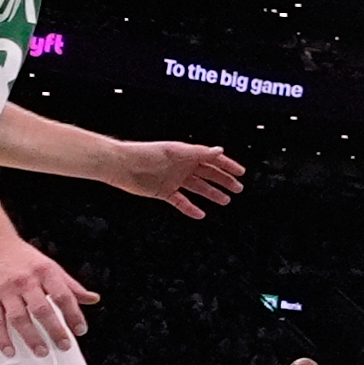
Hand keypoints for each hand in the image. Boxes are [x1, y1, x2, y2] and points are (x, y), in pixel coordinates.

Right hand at [0, 231, 98, 355]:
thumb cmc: (20, 257)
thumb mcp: (50, 266)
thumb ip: (71, 286)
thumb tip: (92, 299)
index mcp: (45, 272)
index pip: (64, 296)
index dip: (74, 315)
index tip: (80, 330)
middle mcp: (26, 281)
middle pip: (43, 310)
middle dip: (55, 330)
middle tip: (64, 345)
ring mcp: (5, 291)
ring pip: (20, 318)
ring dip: (31, 338)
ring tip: (42, 351)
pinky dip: (2, 338)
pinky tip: (10, 350)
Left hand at [112, 140, 244, 217]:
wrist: (122, 166)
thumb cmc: (145, 154)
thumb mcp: (176, 152)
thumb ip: (199, 153)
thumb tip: (219, 150)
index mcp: (187, 154)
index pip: (212, 160)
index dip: (227, 165)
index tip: (241, 172)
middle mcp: (182, 167)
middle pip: (208, 174)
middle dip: (224, 181)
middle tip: (237, 188)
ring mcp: (174, 180)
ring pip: (198, 188)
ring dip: (211, 194)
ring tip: (225, 200)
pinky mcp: (164, 192)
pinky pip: (181, 202)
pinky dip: (190, 208)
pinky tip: (200, 214)